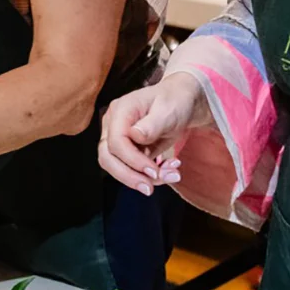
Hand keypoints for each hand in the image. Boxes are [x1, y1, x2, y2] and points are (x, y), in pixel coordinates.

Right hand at [97, 72, 205, 192]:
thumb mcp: (168, 110)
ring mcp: (118, 138)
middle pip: (107, 157)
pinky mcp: (126, 150)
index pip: (115, 142)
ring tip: (170, 176)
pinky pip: (130, 168)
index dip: (132, 160)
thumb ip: (152, 123)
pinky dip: (148, 175)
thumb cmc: (175, 101)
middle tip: (151, 188)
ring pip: (116, 166)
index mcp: (120, 111)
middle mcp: (113, 125)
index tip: (154, 171)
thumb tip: (135, 135)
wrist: (182, 103)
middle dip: (129, 176)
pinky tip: (168, 170)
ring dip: (140, 178)